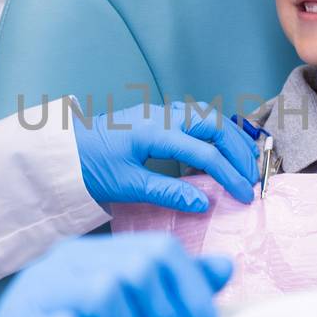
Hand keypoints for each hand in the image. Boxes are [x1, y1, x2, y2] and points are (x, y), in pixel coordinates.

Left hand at [73, 103, 258, 211]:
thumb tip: (204, 204)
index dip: (229, 175)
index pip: (205, 153)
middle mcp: (163, 115)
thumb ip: (167, 194)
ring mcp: (160, 112)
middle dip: (239, 151)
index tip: (245, 196)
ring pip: (208, 116)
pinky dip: (216, 132)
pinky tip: (220, 152)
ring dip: (231, 137)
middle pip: (215, 125)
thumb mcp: (126, 186)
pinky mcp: (158, 117)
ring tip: (246, 162)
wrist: (64, 151)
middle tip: (253, 177)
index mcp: (156, 132)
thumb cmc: (89, 168)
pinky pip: (196, 118)